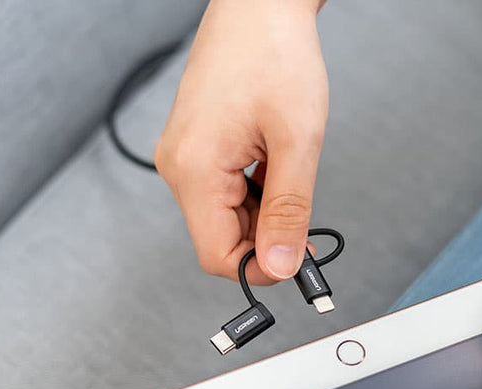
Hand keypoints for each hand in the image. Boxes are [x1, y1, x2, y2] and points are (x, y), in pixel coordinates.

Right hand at [155, 0, 327, 283]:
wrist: (256, 6)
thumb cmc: (273, 54)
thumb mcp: (296, 139)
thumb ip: (289, 210)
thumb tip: (281, 267)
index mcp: (194, 171)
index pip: (216, 256)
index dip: (259, 268)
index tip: (296, 261)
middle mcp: (177, 169)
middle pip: (219, 239)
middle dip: (265, 238)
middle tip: (304, 217)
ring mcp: (181, 159)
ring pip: (222, 218)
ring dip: (262, 212)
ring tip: (287, 170)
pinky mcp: (191, 151)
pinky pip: (220, 193)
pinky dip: (251, 193)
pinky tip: (270, 163)